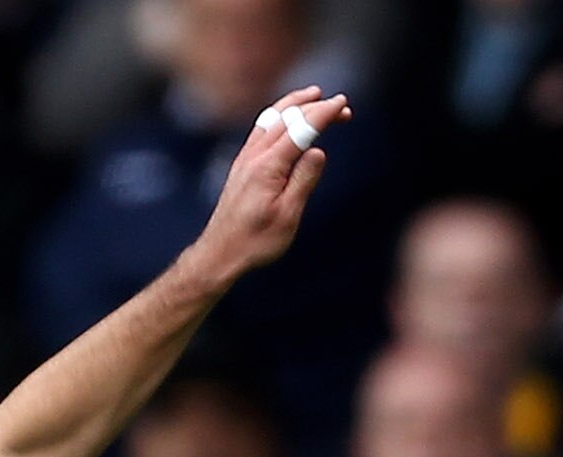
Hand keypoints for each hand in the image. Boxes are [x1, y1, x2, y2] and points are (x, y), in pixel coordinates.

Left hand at [193, 90, 348, 284]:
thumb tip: (318, 150)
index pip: (300, 129)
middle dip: (315, 107)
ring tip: (313, 95)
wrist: (219, 255)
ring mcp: (244, 160)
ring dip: (294, 105)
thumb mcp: (287, 216)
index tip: (343, 103)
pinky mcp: (241, 167)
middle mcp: (253, 157)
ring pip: (270, 119)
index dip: (324, 113)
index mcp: (267, 167)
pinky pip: (260, 130)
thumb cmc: (255, 242)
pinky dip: (277, 117)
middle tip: (341, 105)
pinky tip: (285, 118)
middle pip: (287, 118)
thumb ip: (303, 180)